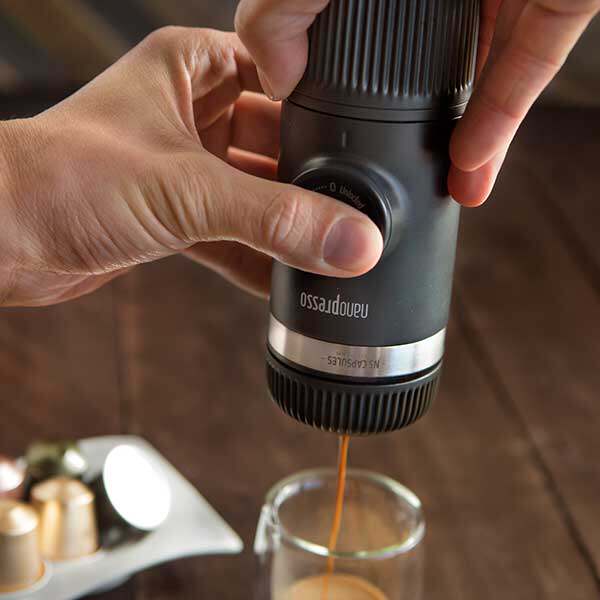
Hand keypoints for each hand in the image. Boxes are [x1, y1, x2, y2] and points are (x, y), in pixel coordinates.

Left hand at [0, 27, 381, 306]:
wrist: (2, 240)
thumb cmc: (61, 180)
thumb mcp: (186, 190)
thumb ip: (275, 218)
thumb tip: (349, 241)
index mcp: (191, 68)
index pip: (281, 77)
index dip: (323, 111)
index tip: (365, 147)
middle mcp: (190, 113)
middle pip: (275, 142)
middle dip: (310, 179)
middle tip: (355, 211)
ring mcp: (184, 167)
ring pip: (255, 193)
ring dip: (285, 225)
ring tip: (329, 250)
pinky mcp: (175, 215)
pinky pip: (232, 233)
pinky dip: (256, 258)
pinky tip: (286, 279)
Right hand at [236, 0, 599, 205]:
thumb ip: (279, 9)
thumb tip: (279, 77)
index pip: (345, 39)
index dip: (330, 91)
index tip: (320, 136)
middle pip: (413, 71)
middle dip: (401, 130)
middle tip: (383, 176)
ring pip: (472, 80)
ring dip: (454, 145)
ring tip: (435, 188)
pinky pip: (522, 70)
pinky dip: (496, 121)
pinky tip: (469, 167)